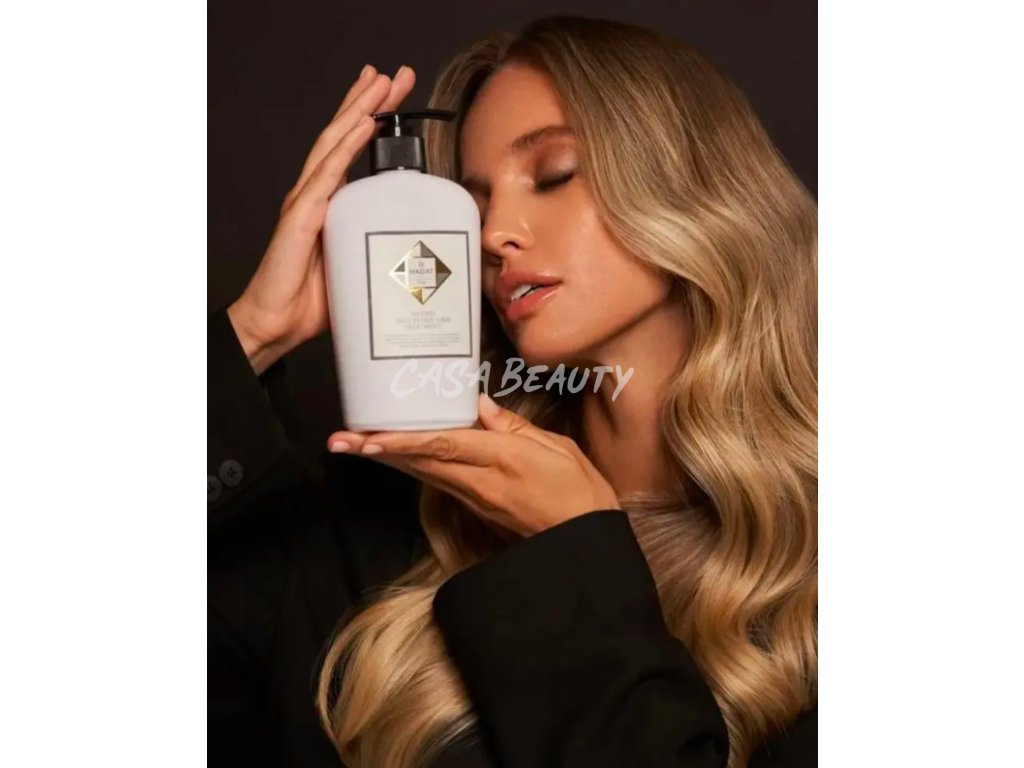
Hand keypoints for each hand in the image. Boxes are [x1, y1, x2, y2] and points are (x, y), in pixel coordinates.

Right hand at [228, 64, 416, 373]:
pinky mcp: (300, 218)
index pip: (351, 151)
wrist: (277, 325)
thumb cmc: (314, 302)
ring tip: (378, 83)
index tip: (393, 95)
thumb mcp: (360, 269)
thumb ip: (381, 251)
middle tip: (395, 74)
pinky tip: (359, 125)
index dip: (371, 120)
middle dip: (368, 102)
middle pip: (343, 137)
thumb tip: (421, 252)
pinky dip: (344, 148)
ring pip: (333, 145)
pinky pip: (326, 176)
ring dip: (358, 110)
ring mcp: (306, 202)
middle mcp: (316, 195)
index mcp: (330, 204)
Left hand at [326, 393, 621, 536]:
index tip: (369, 438)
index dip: (403, 440)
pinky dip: (412, 466)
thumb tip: (480, 406)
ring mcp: (476, 498)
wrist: (584, 541)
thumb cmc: (580, 492)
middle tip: (339, 440)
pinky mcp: (477, 507)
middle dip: (377, 450)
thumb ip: (514, 427)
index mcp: (502, 460)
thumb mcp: (557, 448)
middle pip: (419, 461)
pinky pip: (438, 481)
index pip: (443, 445)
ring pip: (423, 472)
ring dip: (387, 458)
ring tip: (353, 445)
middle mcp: (480, 481)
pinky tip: (395, 455)